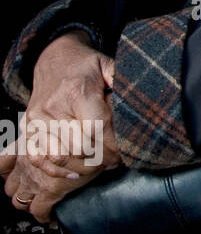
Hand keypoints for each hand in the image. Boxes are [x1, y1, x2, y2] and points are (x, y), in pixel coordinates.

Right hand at [2, 33, 120, 221]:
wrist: (53, 60)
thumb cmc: (85, 66)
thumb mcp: (107, 65)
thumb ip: (121, 78)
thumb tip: (139, 91)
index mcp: (76, 92)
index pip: (96, 127)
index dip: (112, 145)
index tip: (125, 153)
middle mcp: (53, 107)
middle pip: (78, 146)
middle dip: (100, 159)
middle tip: (115, 162)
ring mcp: (36, 120)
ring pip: (56, 156)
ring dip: (79, 167)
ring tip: (97, 168)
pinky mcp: (27, 128)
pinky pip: (35, 157)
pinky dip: (53, 170)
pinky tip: (72, 174)